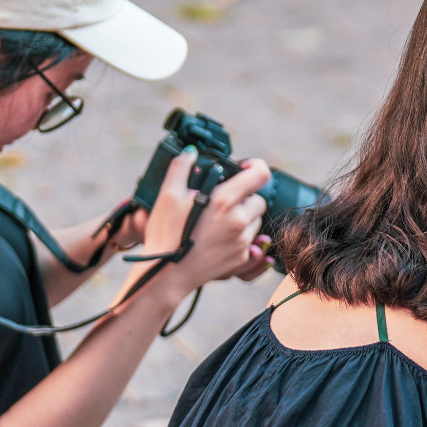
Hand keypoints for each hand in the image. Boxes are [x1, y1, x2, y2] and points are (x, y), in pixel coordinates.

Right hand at [140, 150, 271, 295]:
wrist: (165, 274)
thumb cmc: (166, 233)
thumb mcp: (168, 195)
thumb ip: (181, 167)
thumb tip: (191, 151)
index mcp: (225, 201)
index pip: (261, 174)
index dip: (255, 166)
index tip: (244, 168)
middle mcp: (240, 221)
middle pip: (259, 200)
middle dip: (244, 197)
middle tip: (221, 201)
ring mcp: (243, 242)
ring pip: (256, 221)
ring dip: (243, 218)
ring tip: (216, 221)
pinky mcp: (242, 259)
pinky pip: (251, 242)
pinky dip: (240, 237)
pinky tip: (218, 238)